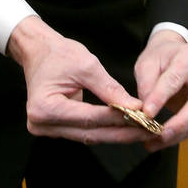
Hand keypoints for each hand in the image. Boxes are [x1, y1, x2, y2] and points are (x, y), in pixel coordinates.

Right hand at [7, 15, 152, 144]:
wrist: (38, 51)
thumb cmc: (58, 54)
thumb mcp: (86, 66)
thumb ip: (110, 90)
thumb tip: (135, 107)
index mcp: (45, 108)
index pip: (90, 117)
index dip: (119, 118)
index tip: (144, 116)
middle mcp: (41, 124)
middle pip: (91, 132)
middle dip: (122, 131)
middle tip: (149, 129)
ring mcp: (46, 129)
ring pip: (90, 135)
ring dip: (117, 133)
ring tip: (143, 129)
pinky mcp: (55, 128)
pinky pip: (85, 131)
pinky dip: (105, 128)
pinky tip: (126, 127)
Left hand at [134, 29, 187, 151]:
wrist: (177, 54)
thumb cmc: (161, 57)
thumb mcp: (148, 63)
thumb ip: (147, 84)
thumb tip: (147, 111)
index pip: (175, 80)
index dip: (160, 98)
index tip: (146, 114)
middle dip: (180, 123)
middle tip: (161, 135)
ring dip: (176, 135)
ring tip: (153, 143)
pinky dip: (178, 135)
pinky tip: (160, 142)